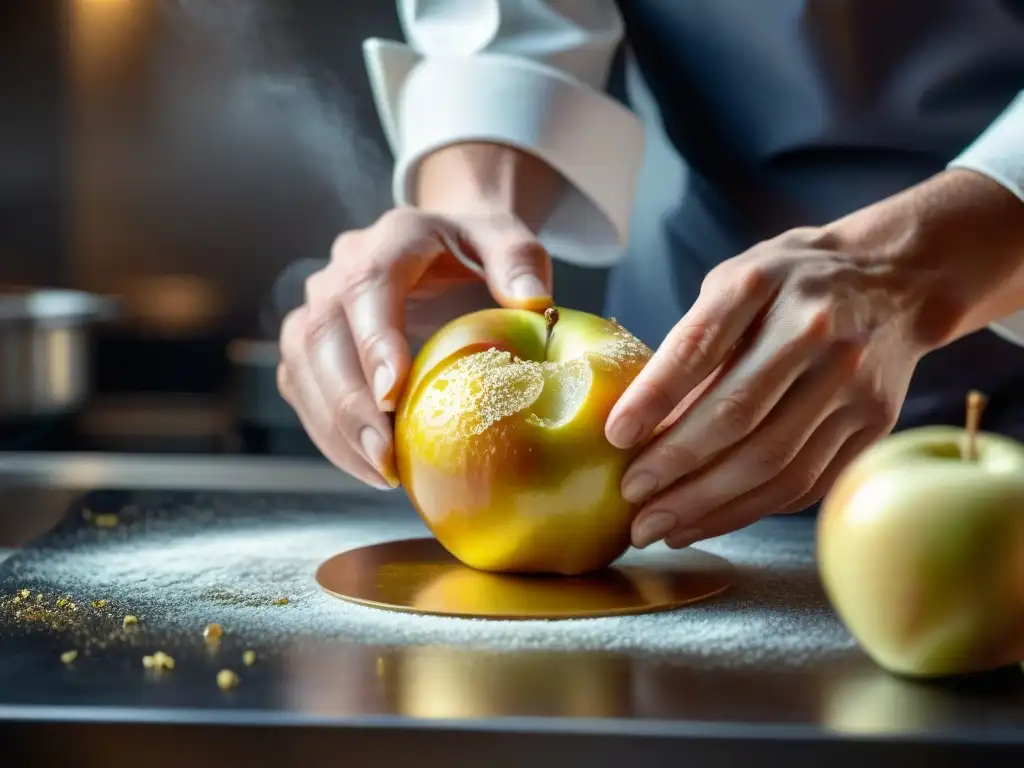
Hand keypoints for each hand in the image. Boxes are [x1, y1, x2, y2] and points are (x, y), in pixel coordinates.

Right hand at [277, 205, 552, 488]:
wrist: (445, 245)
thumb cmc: (479, 252)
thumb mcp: (508, 243)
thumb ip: (519, 264)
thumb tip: (534, 303)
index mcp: (393, 237)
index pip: (369, 283)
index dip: (375, 341)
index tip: (393, 395)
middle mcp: (342, 267)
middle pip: (324, 334)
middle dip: (350, 403)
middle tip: (386, 459)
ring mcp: (318, 304)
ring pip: (302, 364)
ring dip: (335, 426)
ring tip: (381, 473)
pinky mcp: (309, 342)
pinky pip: (300, 387)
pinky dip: (328, 432)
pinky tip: (367, 467)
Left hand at [605, 225, 934, 549]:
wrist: (895, 280)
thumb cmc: (789, 282)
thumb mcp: (734, 283)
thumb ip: (693, 341)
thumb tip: (642, 421)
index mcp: (764, 282)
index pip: (699, 346)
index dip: (655, 396)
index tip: (615, 437)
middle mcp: (814, 331)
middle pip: (738, 416)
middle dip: (675, 466)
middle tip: (630, 499)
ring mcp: (851, 381)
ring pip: (774, 462)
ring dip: (709, 504)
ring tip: (660, 527)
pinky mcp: (874, 422)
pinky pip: (805, 482)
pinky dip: (751, 509)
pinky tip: (708, 521)